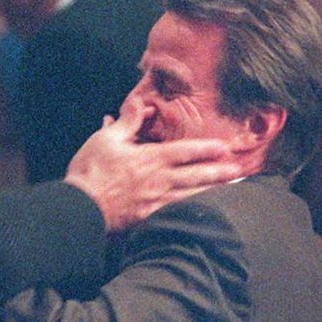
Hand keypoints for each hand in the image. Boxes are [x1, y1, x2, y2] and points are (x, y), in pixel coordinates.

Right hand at [64, 99, 241, 232]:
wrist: (82, 206)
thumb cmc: (91, 170)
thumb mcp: (107, 139)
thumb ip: (128, 122)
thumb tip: (142, 104)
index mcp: (150, 159)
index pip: (185, 151)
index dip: (206, 148)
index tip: (224, 147)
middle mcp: (159, 180)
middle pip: (196, 175)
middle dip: (219, 172)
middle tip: (239, 171)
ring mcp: (155, 201)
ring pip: (191, 196)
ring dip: (211, 192)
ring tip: (228, 190)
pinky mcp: (148, 217)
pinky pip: (176, 213)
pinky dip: (191, 211)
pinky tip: (200, 212)